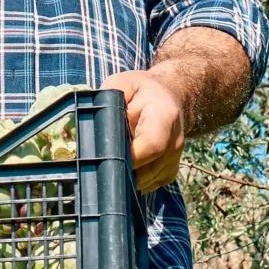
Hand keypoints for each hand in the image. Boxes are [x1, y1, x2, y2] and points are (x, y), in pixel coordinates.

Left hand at [102, 69, 187, 190]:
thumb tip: (92, 125)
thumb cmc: (141, 91)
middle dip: (121, 168)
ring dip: (126, 175)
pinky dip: (133, 179)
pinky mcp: (170, 172)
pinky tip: (125, 163)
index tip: (108, 156)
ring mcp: (174, 159)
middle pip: (147, 169)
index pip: (152, 145)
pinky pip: (148, 184)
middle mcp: (175, 141)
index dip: (130, 157)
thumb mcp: (123, 84)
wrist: (170, 97)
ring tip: (113, 158)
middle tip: (101, 160)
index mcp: (164, 116)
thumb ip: (109, 101)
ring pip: (146, 181)